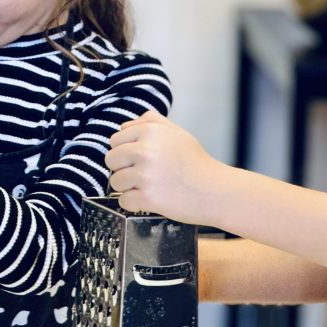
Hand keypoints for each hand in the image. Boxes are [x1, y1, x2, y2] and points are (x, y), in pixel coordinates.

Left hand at [105, 110, 225, 223]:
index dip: (125, 151)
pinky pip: (123, 201)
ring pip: (115, 182)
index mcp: (150, 132)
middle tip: (143, 174)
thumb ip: (152, 123)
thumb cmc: (197, 163)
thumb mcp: (178, 133)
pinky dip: (134, 204)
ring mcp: (145, 175)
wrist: (216, 191)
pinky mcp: (147, 197)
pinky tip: (150, 199)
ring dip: (128, 187)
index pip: (115, 140)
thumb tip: (124, 126)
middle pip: (110, 160)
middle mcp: (145, 151)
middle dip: (123, 168)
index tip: (140, 159)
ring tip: (150, 186)